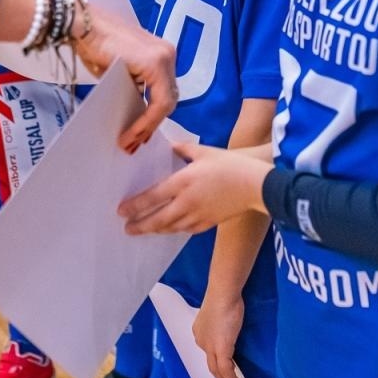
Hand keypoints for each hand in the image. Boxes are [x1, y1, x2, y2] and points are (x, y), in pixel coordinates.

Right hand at [66, 1, 177, 152]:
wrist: (80, 24)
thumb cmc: (93, 43)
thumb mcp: (120, 70)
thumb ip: (133, 85)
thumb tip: (135, 111)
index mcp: (161, 54)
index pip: (165, 92)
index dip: (154, 117)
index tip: (139, 137)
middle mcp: (168, 54)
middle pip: (169, 99)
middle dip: (152, 125)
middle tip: (134, 144)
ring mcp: (164, 57)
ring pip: (166, 103)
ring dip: (148, 126)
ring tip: (129, 142)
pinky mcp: (155, 63)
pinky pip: (158, 101)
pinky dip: (146, 120)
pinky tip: (131, 133)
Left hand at [119, 142, 269, 232]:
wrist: (256, 185)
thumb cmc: (230, 164)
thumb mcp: (204, 151)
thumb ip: (182, 148)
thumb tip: (168, 147)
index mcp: (183, 182)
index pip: (153, 197)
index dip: (135, 206)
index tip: (121, 211)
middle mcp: (187, 202)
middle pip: (158, 219)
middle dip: (140, 225)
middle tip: (127, 229)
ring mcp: (198, 215)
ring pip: (171, 227)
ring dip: (155, 230)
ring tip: (144, 230)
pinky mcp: (208, 223)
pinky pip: (186, 230)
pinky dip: (174, 230)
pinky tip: (169, 229)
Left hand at [193, 291, 245, 377]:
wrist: (223, 295)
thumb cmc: (223, 298)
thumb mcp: (218, 312)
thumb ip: (219, 323)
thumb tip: (226, 328)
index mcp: (199, 331)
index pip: (207, 349)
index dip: (215, 358)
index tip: (225, 363)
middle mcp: (201, 341)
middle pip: (209, 362)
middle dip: (218, 374)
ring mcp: (210, 347)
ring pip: (216, 369)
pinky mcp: (221, 350)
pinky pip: (226, 369)